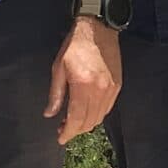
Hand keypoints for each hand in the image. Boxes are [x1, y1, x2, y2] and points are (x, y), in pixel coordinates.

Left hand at [45, 19, 121, 144]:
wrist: (98, 29)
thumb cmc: (75, 46)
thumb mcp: (58, 68)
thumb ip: (55, 94)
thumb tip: (50, 114)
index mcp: (83, 86)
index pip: (77, 119)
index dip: (68, 133)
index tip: (60, 139)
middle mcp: (100, 90)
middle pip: (89, 122)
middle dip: (76, 130)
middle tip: (63, 128)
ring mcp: (111, 89)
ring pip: (99, 118)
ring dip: (86, 124)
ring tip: (73, 120)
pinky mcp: (117, 86)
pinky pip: (107, 109)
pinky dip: (96, 114)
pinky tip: (86, 110)